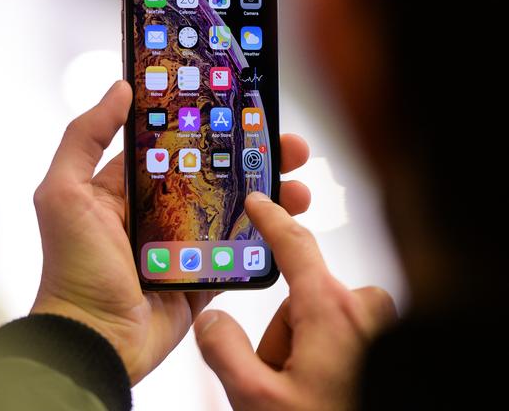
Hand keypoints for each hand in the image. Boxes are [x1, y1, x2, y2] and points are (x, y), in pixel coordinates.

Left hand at [31, 80, 311, 383]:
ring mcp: (184, 242)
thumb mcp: (64, 193)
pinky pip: (238, 247)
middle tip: (285, 143)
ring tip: (297, 183)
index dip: (208, 124)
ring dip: (267, 193)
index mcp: (129, 186)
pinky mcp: (202, 271)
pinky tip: (287, 220)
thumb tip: (120, 89)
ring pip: (233, 207)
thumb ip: (85, 138)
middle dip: (250, 155)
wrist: (93, 341)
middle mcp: (159, 209)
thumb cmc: (72, 267)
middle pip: (214, 172)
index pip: (175, 143)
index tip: (239, 106)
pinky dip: (264, 235)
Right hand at [194, 193, 396, 409]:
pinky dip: (324, 354)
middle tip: (280, 380)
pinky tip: (323, 388)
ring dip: (303, 350)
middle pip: (300, 301)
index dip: (271, 219)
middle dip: (283, 336)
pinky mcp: (380, 340)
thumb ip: (223, 350)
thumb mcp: (257, 399)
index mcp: (331, 311)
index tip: (258, 200)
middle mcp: (361, 310)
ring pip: (319, 321)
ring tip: (304, 393)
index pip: (295, 246)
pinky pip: (340, 333)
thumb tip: (212, 320)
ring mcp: (375, 327)